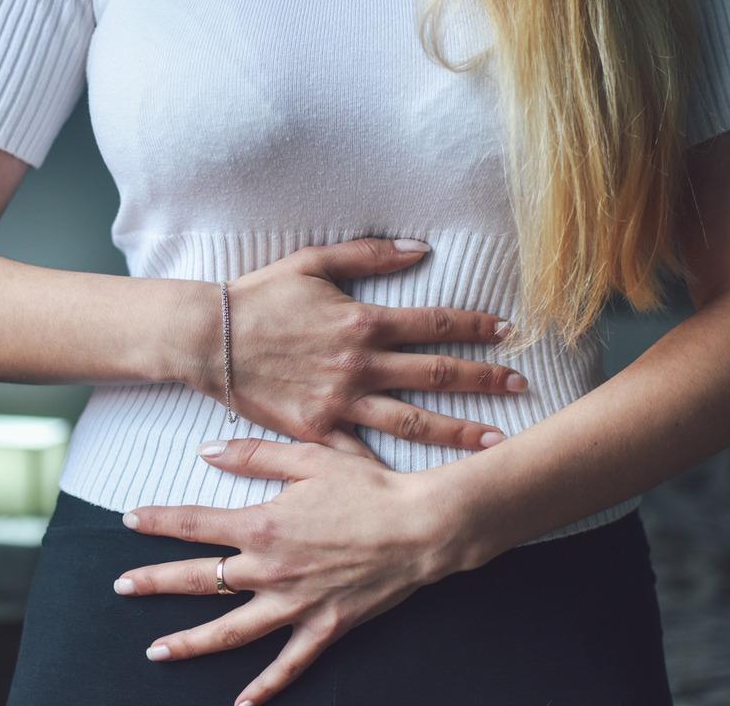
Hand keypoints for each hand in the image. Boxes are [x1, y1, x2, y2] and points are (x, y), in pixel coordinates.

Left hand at [115, 437, 460, 705]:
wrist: (421, 527)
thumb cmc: (369, 487)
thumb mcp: (311, 456)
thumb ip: (254, 455)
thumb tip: (206, 451)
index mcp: (263, 525)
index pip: (194, 523)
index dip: (158, 521)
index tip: (130, 520)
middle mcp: (270, 570)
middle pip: (200, 580)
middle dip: (155, 582)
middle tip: (122, 587)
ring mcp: (296, 604)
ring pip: (231, 631)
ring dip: (190, 643)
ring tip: (157, 652)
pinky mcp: (325, 627)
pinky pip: (289, 664)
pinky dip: (265, 687)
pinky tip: (241, 705)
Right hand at [187, 237, 526, 455]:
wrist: (208, 340)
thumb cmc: (260, 297)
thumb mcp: (313, 263)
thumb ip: (370, 255)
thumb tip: (421, 248)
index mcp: (363, 321)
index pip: (435, 323)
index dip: (476, 327)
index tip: (508, 332)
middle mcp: (360, 365)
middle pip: (436, 374)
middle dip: (484, 380)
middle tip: (520, 387)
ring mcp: (340, 402)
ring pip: (411, 421)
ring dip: (457, 430)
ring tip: (495, 441)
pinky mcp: (317, 431)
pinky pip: (361, 452)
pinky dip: (391, 468)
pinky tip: (422, 480)